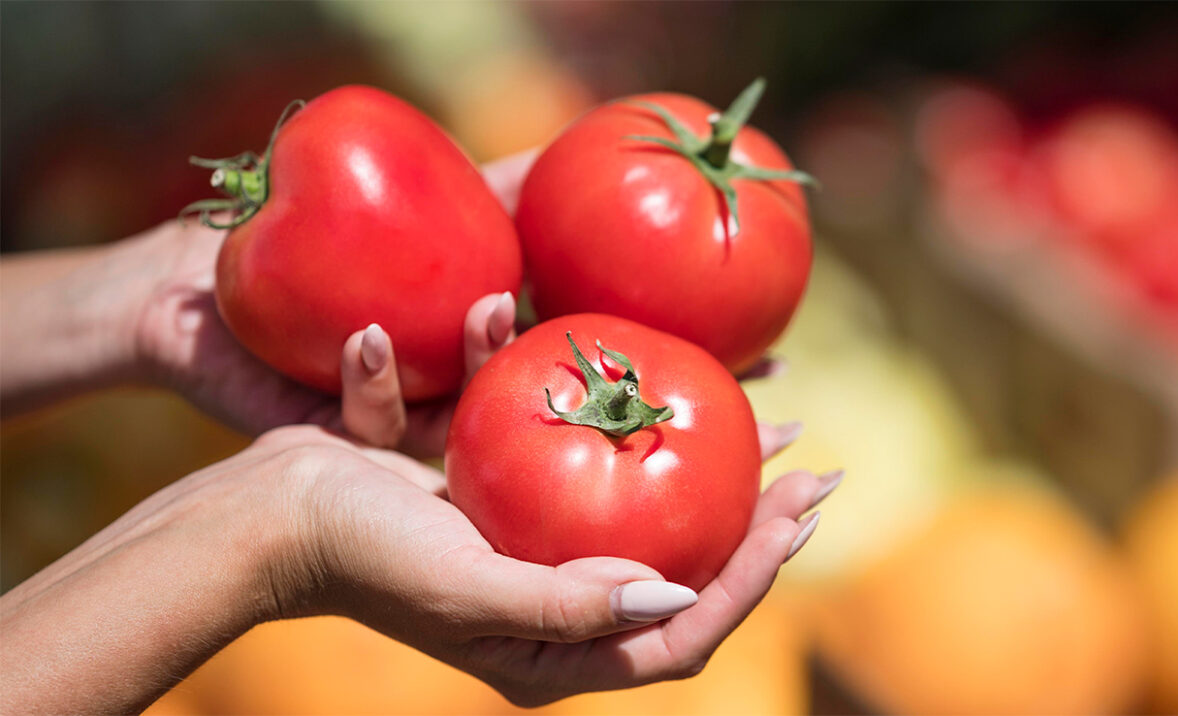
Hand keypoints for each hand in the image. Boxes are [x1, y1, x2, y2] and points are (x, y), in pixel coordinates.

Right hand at [0, 421, 832, 712]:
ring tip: (769, 413)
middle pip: (684, 569)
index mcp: (555, 648)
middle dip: (755, 523)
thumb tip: (677, 592)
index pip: (685, 631)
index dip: (755, 579)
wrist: (271, 510)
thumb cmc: (362, 556)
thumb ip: (569, 601)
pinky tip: (656, 373)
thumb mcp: (468, 589)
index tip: (804, 514)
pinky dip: (620, 421)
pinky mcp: (509, 495)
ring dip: (707, 463)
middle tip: (816, 469)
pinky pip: (584, 459)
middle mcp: (557, 603)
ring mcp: (535, 547)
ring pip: (650, 509)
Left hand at [129, 153, 541, 455]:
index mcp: (456, 345)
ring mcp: (385, 418)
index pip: (522, 343)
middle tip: (515, 303)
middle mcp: (430, 390)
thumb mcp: (394, 201)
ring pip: (445, 418)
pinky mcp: (329, 439)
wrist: (186, 288)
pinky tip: (365, 339)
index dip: (554, 326)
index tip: (573, 285)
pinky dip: (370, 384)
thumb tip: (554, 159)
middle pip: (496, 389)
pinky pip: (364, 422)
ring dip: (466, 370)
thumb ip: (473, 190)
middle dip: (514, 352)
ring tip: (479, 311)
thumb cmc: (292, 238)